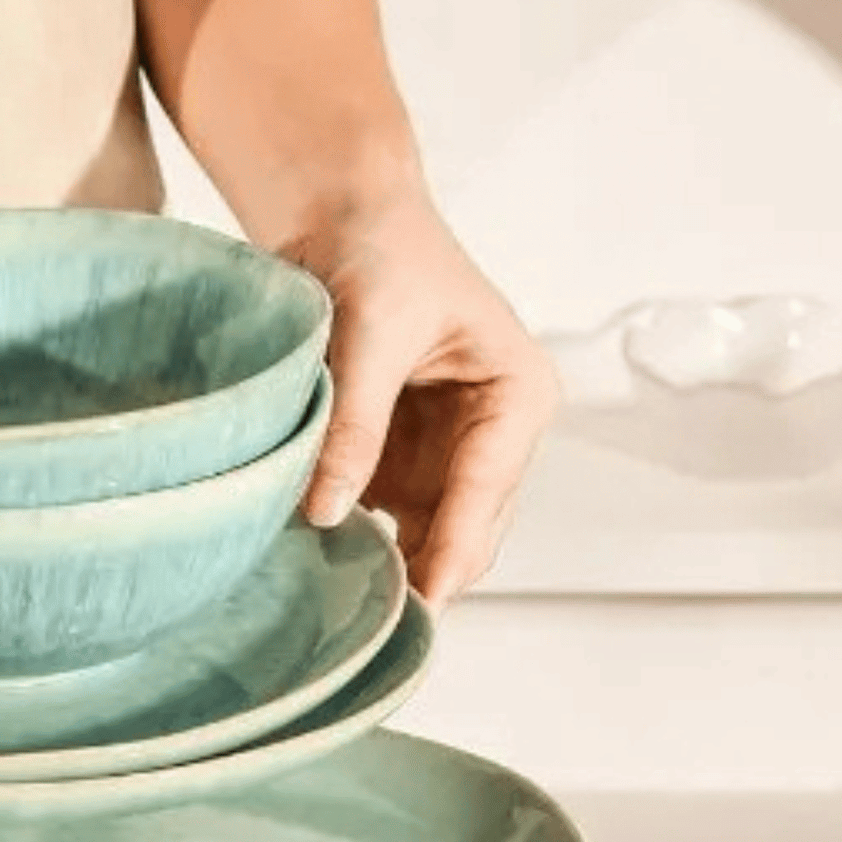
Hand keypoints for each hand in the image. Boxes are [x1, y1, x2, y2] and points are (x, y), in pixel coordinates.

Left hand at [288, 187, 557, 606]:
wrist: (341, 216)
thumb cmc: (379, 251)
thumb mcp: (369, 335)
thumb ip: (354, 425)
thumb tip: (325, 512)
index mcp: (518, 394)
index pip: (488, 489)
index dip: (455, 550)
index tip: (423, 604)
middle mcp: (494, 435)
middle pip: (468, 528)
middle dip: (426, 573)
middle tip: (376, 625)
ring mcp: (448, 456)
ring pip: (428, 536)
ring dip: (390, 565)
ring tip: (342, 604)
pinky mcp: (403, 463)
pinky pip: (387, 520)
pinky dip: (360, 542)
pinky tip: (322, 569)